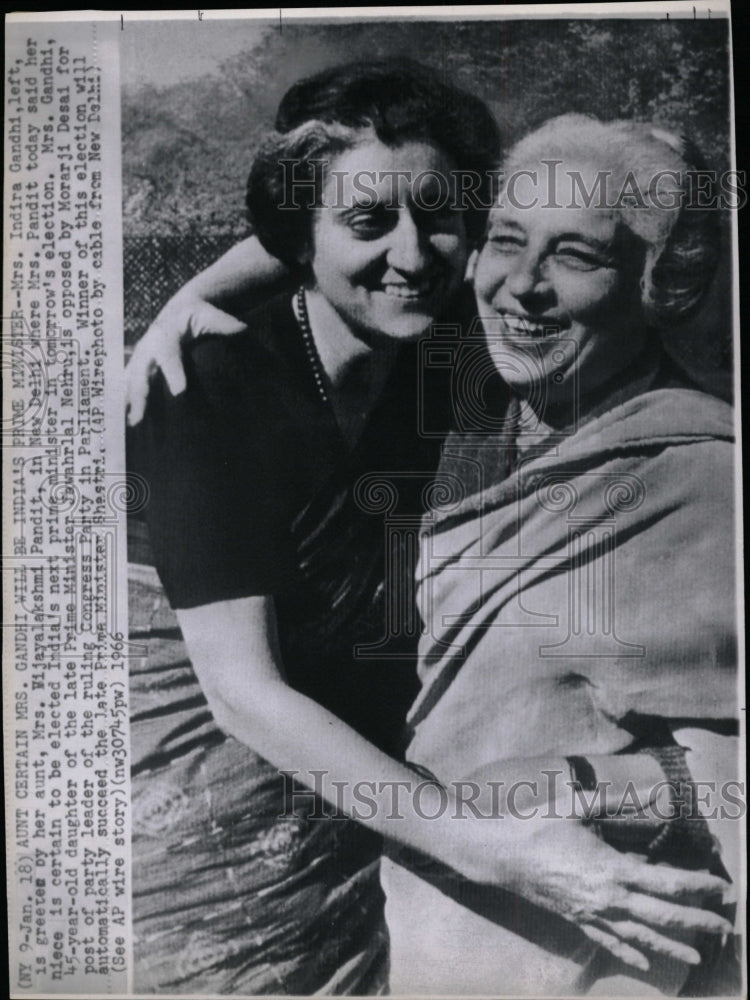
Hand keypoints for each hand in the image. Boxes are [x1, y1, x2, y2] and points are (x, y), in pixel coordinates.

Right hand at [126, 297, 245, 425]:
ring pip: (130, 380)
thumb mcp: (210, 315)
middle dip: (140, 394)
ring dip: (127, 402)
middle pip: (142, 372)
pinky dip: (124, 400)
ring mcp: (141, 356)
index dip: (173, 372)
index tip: (179, 392)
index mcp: (166, 333)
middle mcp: (149, 345)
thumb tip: (242, 330)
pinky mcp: (138, 364)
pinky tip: (124, 419)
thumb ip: (224, 324)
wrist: (180, 309)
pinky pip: (128, 383)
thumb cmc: (198, 314)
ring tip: (130, 423)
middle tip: (141, 417)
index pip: (169, 354)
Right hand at [455, 813, 730, 972]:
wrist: (496, 853)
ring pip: (640, 936)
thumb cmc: (534, 824)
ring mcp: (590, 913)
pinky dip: (630, 952)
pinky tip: (646, 962)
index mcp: (611, 868)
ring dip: (671, 946)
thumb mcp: (576, 804)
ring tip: (697, 955)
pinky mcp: (575, 919)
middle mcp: (606, 897)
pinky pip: (608, 941)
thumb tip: (656, 794)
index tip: (721, 887)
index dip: (697, 886)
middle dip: (696, 921)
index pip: (666, 883)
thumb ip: (617, 802)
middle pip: (661, 916)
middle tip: (724, 925)